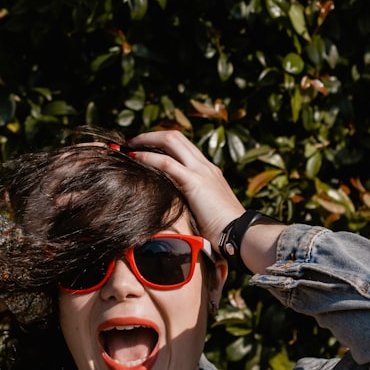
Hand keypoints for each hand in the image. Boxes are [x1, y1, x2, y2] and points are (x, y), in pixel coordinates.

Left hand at [126, 130, 244, 246]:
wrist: (240, 233)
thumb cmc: (223, 229)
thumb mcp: (205, 209)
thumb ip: (191, 202)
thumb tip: (174, 208)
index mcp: (208, 170)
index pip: (183, 145)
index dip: (162, 142)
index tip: (144, 147)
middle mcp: (204, 166)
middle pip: (175, 137)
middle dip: (151, 135)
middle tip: (132, 141)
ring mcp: (201, 171)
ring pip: (171, 141)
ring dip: (147, 140)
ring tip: (129, 146)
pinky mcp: (195, 182)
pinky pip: (167, 163)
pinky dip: (148, 157)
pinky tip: (134, 158)